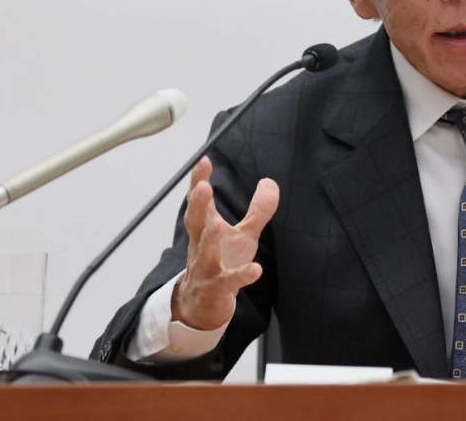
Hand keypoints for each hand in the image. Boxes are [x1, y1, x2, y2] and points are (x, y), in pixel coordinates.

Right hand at [171, 156, 279, 329]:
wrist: (204, 305)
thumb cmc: (223, 262)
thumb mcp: (244, 234)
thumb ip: (258, 209)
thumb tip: (269, 181)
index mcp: (206, 228)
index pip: (200, 202)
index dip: (199, 181)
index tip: (203, 161)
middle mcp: (202, 246)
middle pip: (195, 223)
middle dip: (197, 206)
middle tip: (202, 188)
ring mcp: (207, 268)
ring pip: (205, 253)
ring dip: (210, 240)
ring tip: (218, 225)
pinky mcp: (217, 289)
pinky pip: (228, 282)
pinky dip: (241, 276)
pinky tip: (255, 269)